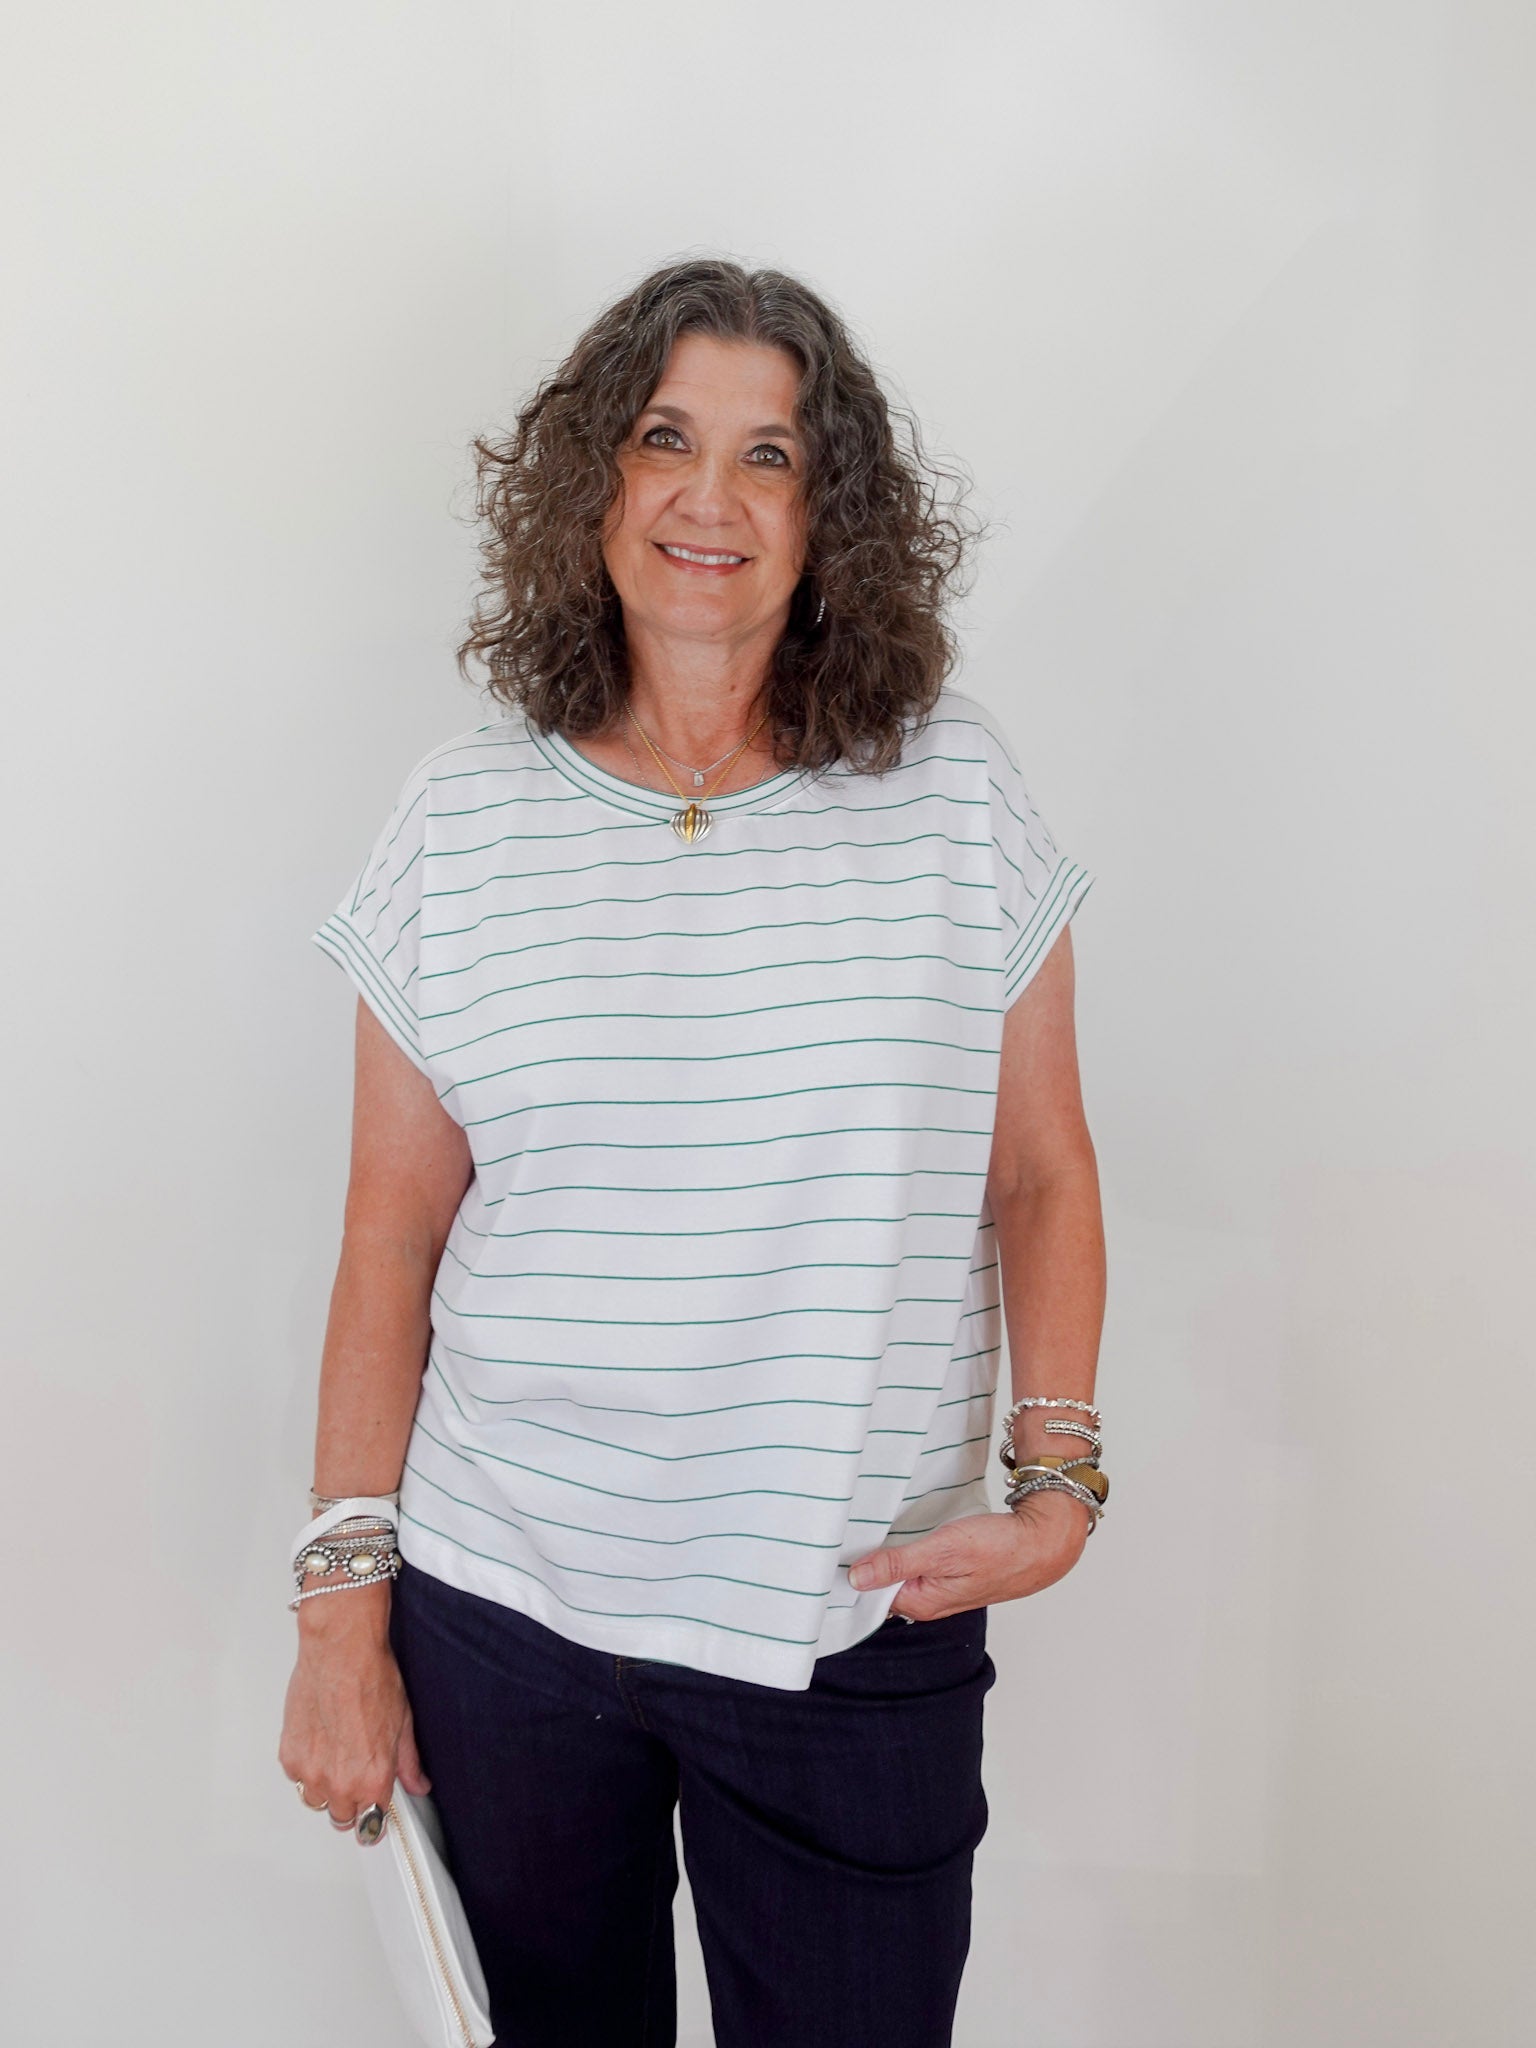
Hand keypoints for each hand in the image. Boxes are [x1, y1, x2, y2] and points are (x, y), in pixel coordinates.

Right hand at [277, 1594, 429, 1839]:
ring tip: (337, 1757)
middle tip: (357, 1776)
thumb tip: (418, 1784)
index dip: (373, 1822)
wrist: (341, 1650)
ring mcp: (311, 1771)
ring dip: (326, 1788)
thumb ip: (408, 1764)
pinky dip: (307, 1767)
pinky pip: (297, 1777)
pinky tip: (321, 1741)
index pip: (371, 1828)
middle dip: (351, 1804)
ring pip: (316, 1801)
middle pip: (342, 1819)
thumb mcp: (404, 1723)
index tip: (373, 1814)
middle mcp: (339, 1782)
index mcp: (372, 1779)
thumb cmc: (372, 1678)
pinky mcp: (290, 1755)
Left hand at [845, 1493, 1090, 1619]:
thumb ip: (898, 1564)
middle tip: (847, 1534)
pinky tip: (903, 1533)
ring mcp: (941, 1588)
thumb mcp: (941, 1551)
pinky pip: (919, 1564)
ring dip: (888, 1553)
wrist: (1044, 1543)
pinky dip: (908, 1549)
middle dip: (866, 1561)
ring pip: (901, 1572)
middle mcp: (928, 1601)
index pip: (869, 1593)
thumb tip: (855, 1579)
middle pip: (883, 1584)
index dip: (852, 1571)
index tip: (833, 1551)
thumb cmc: (1000, 1549)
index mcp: (921, 1603)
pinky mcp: (953, 1573)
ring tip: (869, 1529)